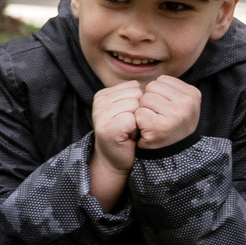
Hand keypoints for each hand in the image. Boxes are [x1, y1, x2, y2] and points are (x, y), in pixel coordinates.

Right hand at [86, 82, 142, 208]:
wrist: (116, 159)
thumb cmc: (127, 134)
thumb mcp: (128, 109)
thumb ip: (134, 95)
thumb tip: (147, 86)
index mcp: (103, 95)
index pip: (134, 86)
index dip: (139, 102)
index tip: (131, 116)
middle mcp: (99, 102)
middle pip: (135, 94)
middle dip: (139, 110)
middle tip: (132, 125)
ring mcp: (100, 115)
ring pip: (134, 104)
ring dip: (138, 119)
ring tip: (131, 130)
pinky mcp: (107, 128)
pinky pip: (132, 119)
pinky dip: (136, 129)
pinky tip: (129, 136)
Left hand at [133, 76, 201, 150]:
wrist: (173, 153)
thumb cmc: (172, 125)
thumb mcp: (180, 103)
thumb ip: (170, 88)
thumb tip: (148, 78)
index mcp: (192, 94)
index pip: (161, 80)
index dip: (157, 94)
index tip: (165, 108)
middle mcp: (187, 103)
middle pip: (151, 88)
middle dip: (149, 101)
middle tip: (157, 116)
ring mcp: (175, 115)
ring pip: (144, 99)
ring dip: (143, 111)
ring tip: (153, 122)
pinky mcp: (160, 127)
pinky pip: (139, 113)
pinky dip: (139, 122)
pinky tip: (148, 130)